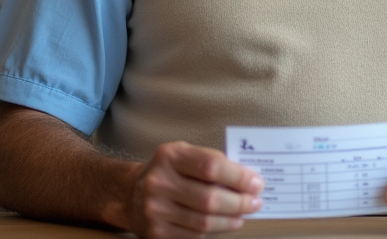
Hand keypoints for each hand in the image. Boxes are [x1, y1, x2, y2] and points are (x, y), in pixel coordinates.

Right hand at [124, 140, 262, 238]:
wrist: (129, 194)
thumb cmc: (168, 171)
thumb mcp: (185, 155)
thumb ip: (213, 162)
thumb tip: (248, 179)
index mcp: (170, 156)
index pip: (211, 166)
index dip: (238, 176)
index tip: (256, 182)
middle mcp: (158, 182)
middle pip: (209, 198)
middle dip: (239, 202)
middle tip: (255, 202)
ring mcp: (155, 210)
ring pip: (204, 221)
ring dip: (231, 219)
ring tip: (243, 213)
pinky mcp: (155, 233)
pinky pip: (194, 235)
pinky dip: (215, 230)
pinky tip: (225, 223)